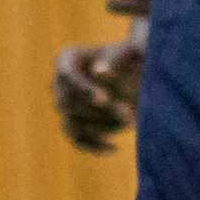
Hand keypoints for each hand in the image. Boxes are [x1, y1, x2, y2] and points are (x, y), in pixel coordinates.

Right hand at [52, 37, 142, 154]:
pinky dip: (93, 146)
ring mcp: (64, 105)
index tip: (104, 99)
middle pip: (68, 103)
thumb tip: (99, 72)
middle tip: (128, 112)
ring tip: (132, 120)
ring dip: (101, 126)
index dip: (83, 89)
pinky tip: (114, 148)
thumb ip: (116, 58)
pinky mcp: (74, 125)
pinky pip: (77, 140)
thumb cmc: (136, 56)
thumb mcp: (132, 51)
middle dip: (99, 109)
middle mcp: (58, 83)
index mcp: (67, 58)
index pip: (66, 75)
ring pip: (72, 124)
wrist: (140, 73)